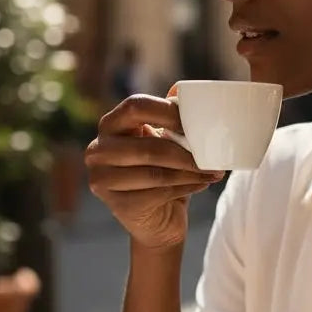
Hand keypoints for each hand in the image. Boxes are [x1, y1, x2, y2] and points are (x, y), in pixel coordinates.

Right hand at [85, 94, 223, 251]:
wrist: (157, 221)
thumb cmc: (161, 173)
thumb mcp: (164, 142)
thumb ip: (169, 118)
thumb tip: (182, 90)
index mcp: (110, 126)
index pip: (135, 106)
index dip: (168, 112)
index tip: (196, 122)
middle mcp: (97, 150)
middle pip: (149, 147)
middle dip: (186, 153)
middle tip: (214, 156)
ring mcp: (102, 179)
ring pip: (156, 173)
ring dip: (191, 172)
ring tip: (214, 171)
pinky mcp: (118, 205)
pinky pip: (159, 193)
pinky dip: (187, 188)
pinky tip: (202, 184)